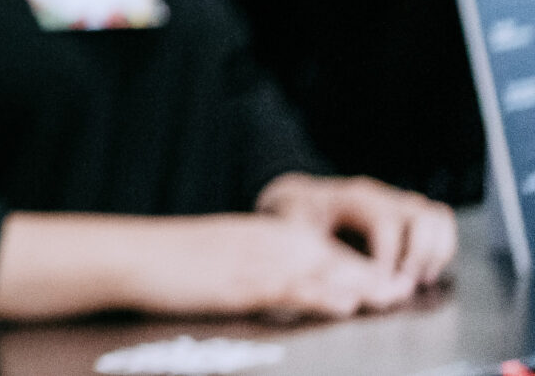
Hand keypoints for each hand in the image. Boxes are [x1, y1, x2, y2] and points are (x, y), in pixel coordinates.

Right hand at [139, 214, 420, 320]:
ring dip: (357, 286)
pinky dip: (318, 296)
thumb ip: (265, 266)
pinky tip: (341, 303)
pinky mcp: (240, 282)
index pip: (327, 249)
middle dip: (370, 278)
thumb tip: (301, 286)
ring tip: (389, 299)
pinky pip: (288, 289)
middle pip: (333, 259)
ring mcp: (255, 262)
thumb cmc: (175, 260)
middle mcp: (266, 242)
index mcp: (266, 233)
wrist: (133, 254)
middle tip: (403, 293)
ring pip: (319, 271)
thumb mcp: (226, 256)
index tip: (391, 285)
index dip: (362, 268)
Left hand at [258, 172, 457, 289]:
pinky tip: (421, 272)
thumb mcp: (294, 231)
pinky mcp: (409, 212)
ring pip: (437, 217)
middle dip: (417, 255)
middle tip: (404, 283)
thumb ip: (318, 255)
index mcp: (352, 198)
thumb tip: (350, 289)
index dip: (386, 260)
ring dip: (435, 253)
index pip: (385, 224)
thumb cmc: (296, 220)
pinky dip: (441, 249)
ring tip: (418, 279)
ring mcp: (398, 200)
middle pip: (421, 216)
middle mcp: (381, 195)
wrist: (300, 200)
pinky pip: (441, 222)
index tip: (377, 286)